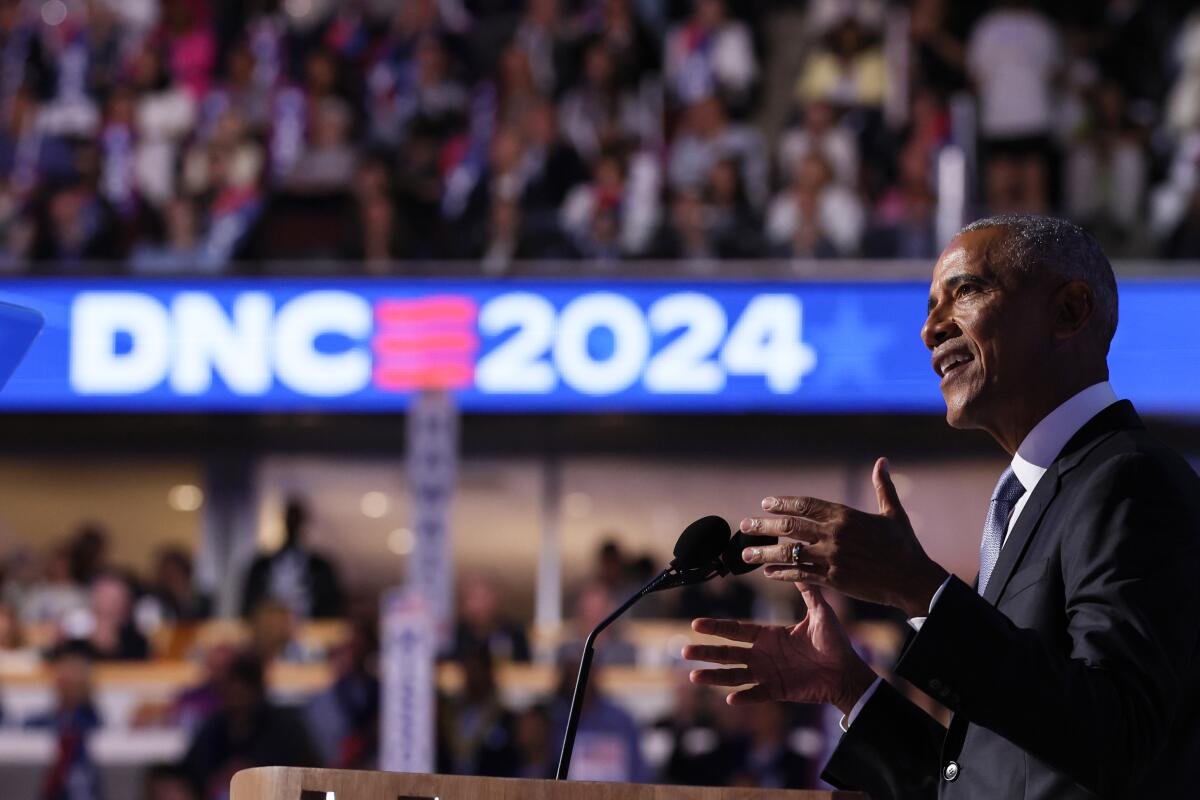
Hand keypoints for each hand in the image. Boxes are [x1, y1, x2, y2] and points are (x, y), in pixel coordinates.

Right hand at [683, 582, 875, 714]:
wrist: (847, 671)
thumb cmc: (834, 642)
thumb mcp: (820, 613)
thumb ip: (808, 591)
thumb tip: (798, 564)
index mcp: (768, 636)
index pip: (735, 631)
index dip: (716, 627)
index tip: (695, 624)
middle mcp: (762, 655)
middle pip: (727, 653)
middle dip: (705, 652)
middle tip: (683, 650)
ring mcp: (768, 674)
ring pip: (734, 675)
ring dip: (714, 676)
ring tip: (693, 676)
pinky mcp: (778, 691)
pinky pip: (757, 694)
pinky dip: (744, 697)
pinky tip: (730, 699)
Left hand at [739, 457, 948, 617]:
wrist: (913, 580)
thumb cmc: (904, 546)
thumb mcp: (893, 513)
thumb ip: (883, 486)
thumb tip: (882, 461)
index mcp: (845, 516)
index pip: (805, 505)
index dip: (783, 503)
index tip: (765, 503)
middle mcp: (834, 535)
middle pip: (790, 528)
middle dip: (763, 526)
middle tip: (744, 526)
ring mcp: (832, 559)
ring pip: (789, 554)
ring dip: (764, 554)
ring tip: (745, 554)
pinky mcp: (833, 580)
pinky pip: (800, 575)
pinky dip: (782, 574)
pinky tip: (768, 573)